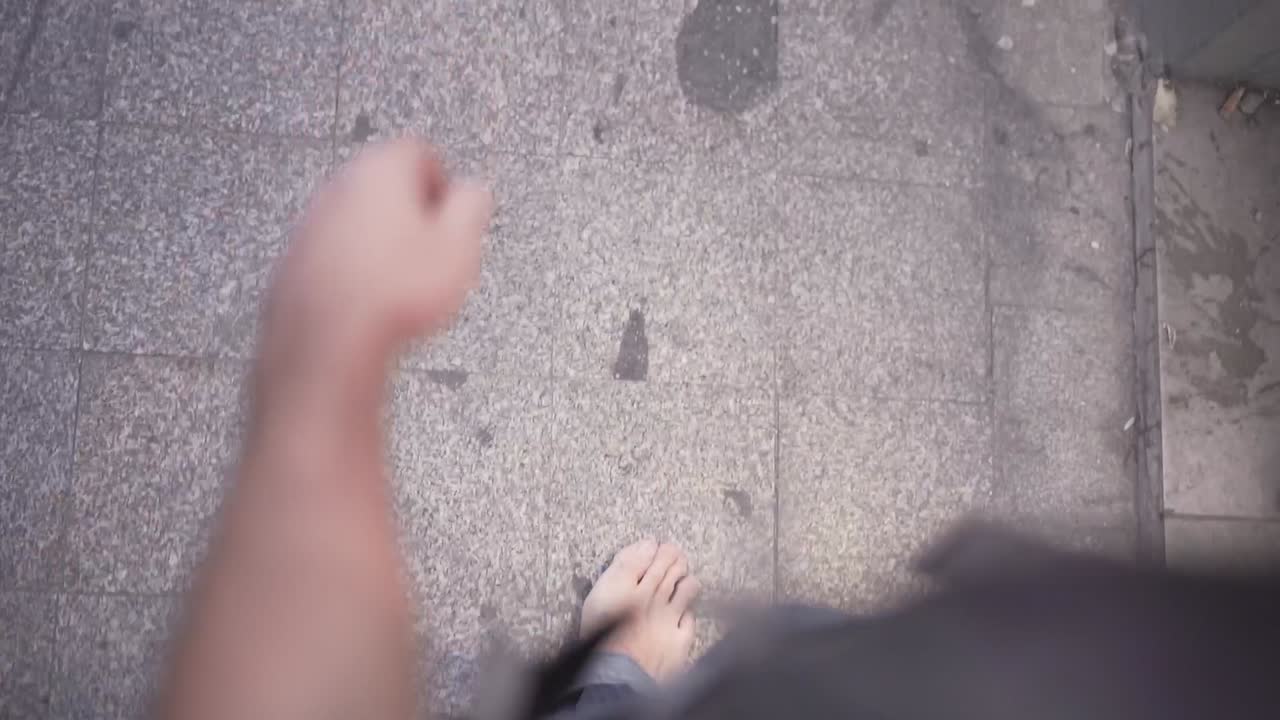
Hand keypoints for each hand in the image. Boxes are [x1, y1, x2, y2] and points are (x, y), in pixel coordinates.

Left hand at [259, 138, 491, 382]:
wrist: (330, 339)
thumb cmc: (395, 292)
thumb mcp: (459, 246)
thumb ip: (471, 206)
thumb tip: (472, 192)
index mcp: (381, 171)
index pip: (420, 152)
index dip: (443, 183)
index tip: (452, 214)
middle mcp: (340, 186)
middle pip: (384, 184)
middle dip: (411, 212)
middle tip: (432, 249)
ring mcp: (313, 221)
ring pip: (359, 218)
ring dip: (382, 239)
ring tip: (403, 280)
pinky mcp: (297, 257)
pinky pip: (337, 251)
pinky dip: (356, 265)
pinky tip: (372, 297)